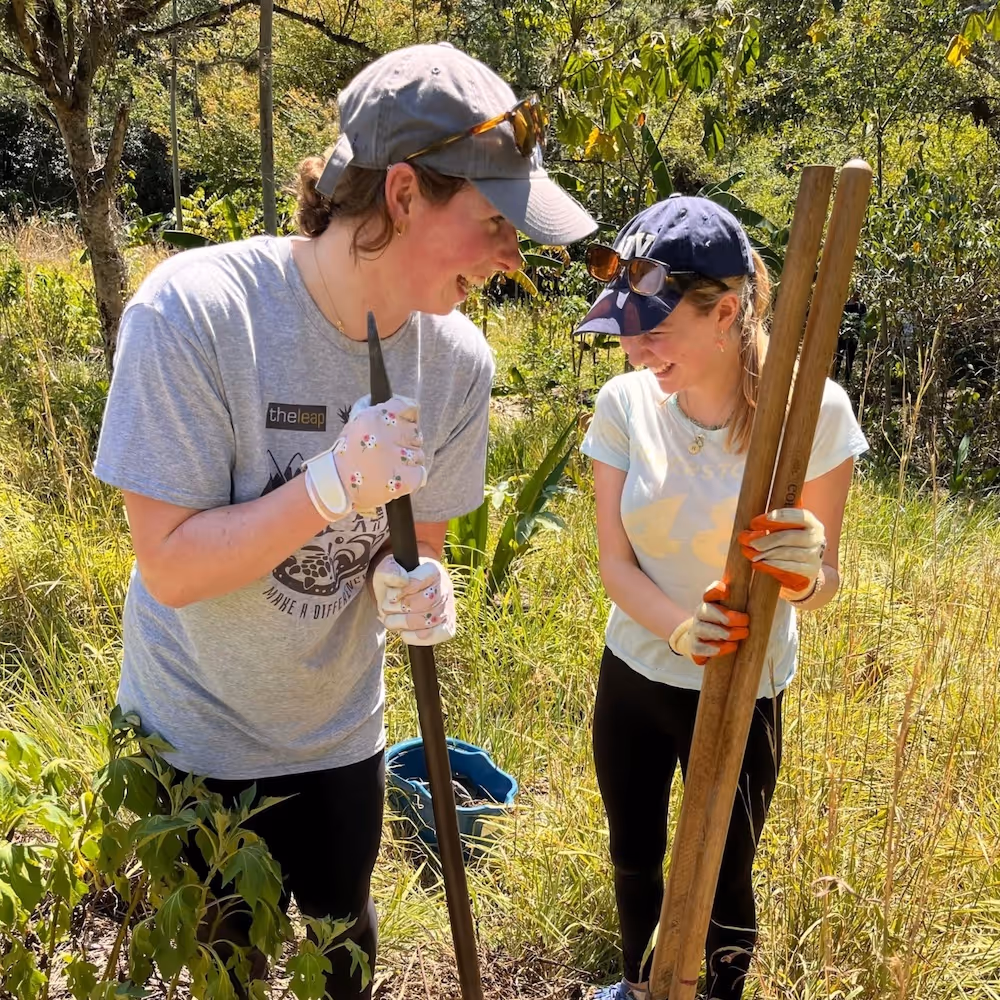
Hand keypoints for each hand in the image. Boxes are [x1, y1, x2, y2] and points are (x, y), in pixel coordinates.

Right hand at [302, 395, 426, 518]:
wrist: (336, 484)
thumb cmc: (347, 455)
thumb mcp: (358, 424)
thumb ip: (381, 415)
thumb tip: (406, 414)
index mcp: (377, 416)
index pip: (410, 408)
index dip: (409, 419)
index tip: (403, 427)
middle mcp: (389, 433)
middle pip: (415, 433)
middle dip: (406, 443)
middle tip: (390, 454)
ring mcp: (399, 456)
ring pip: (419, 454)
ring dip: (409, 462)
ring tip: (389, 468)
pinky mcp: (406, 477)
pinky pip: (420, 472)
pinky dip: (413, 477)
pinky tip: (397, 479)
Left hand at [371, 554, 456, 645]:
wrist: (403, 597)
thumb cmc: (395, 584)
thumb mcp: (385, 572)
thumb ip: (389, 571)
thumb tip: (403, 580)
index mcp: (433, 570)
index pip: (418, 582)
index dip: (399, 592)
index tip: (390, 595)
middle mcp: (445, 588)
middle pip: (424, 603)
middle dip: (398, 609)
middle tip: (387, 608)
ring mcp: (448, 609)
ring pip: (426, 621)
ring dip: (401, 623)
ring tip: (392, 619)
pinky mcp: (447, 628)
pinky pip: (434, 636)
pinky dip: (414, 637)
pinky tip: (404, 631)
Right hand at [668, 580, 748, 665]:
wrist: (702, 641)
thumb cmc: (725, 624)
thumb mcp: (733, 610)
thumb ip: (743, 601)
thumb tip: (764, 592)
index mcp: (710, 602)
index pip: (710, 592)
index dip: (717, 590)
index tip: (727, 592)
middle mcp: (701, 613)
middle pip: (708, 611)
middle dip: (728, 617)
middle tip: (746, 622)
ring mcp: (696, 630)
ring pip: (706, 630)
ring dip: (726, 633)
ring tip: (742, 635)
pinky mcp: (695, 646)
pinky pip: (703, 647)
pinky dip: (719, 648)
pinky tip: (732, 646)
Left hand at [737, 507, 825, 596]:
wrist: (806, 568)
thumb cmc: (792, 543)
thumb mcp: (788, 530)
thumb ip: (774, 524)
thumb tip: (750, 529)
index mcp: (812, 524)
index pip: (801, 516)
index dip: (781, 517)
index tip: (758, 521)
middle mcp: (816, 539)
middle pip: (789, 536)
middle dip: (766, 539)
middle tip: (748, 540)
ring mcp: (814, 556)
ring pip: (787, 552)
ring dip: (766, 552)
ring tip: (750, 552)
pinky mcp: (809, 571)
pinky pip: (788, 567)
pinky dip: (771, 564)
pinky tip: (759, 563)